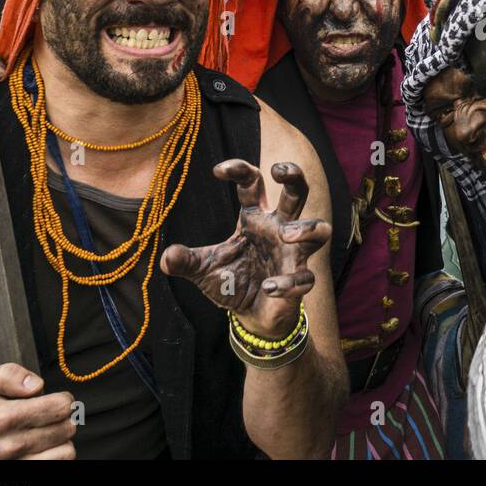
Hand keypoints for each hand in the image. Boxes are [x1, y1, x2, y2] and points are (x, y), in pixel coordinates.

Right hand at [0, 363, 75, 459]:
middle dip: (63, 418)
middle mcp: (12, 445)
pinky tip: (44, 446)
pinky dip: (56, 454)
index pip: (59, 407)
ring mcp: (18, 464)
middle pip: (66, 428)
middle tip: (49, 416)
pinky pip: (58, 464)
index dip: (63, 399)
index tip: (54, 400)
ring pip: (66, 450)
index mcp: (4, 418)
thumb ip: (9, 375)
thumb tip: (36, 384)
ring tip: (46, 431)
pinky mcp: (23, 476)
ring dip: (60, 439)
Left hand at [160, 160, 330, 339]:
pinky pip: (303, 277)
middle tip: (279, 170)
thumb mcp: (204, 269)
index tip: (218, 171)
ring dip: (306, 229)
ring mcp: (292, 253)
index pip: (253, 184)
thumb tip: (166, 258)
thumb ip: (187, 261)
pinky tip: (268, 287)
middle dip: (293, 176)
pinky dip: (286, 282)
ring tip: (287, 235)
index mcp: (255, 219)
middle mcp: (278, 229)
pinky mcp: (299, 279)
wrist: (251, 315)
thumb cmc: (232, 281)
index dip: (239, 170)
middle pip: (297, 192)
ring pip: (318, 230)